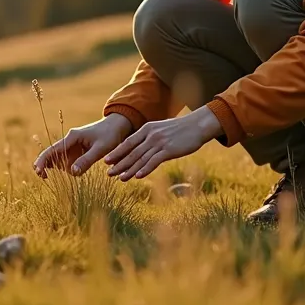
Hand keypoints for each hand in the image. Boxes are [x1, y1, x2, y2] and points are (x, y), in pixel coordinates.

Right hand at [33, 114, 133, 178]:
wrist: (117, 126)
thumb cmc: (110, 135)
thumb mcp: (101, 149)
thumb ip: (86, 160)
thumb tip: (71, 172)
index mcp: (72, 137)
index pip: (53, 149)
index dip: (43, 160)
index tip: (38, 171)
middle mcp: (69, 141)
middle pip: (51, 154)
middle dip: (44, 164)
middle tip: (43, 177)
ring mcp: (72, 147)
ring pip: (58, 160)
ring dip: (58, 169)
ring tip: (70, 172)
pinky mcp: (76, 152)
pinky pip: (67, 162)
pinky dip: (67, 169)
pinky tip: (77, 171)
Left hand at [103, 105, 222, 180]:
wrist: (197, 125)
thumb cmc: (180, 129)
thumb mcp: (161, 130)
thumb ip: (150, 138)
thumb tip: (142, 148)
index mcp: (147, 129)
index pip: (128, 142)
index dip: (117, 152)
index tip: (106, 161)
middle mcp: (150, 135)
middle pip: (131, 152)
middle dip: (119, 164)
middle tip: (108, 173)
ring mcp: (159, 142)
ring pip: (140, 158)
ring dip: (129, 170)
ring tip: (120, 178)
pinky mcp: (168, 150)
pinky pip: (154, 161)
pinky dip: (145, 169)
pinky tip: (138, 176)